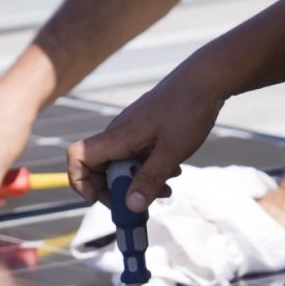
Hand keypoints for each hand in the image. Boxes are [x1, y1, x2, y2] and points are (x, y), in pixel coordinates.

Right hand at [67, 59, 224, 212]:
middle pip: (100, 170)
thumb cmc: (188, 109)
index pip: (78, 157)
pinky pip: (138, 158)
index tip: (98, 199)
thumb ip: (150, 179)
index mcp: (117, 137)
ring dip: (140, 184)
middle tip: (142, 203)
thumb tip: (131, 206)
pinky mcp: (145, 133)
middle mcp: (119, 135)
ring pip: (123, 166)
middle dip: (118, 191)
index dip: (80, 182)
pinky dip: (150, 171)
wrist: (206, 79)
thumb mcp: (171, 151)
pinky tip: (172, 173)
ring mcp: (132, 133)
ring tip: (166, 190)